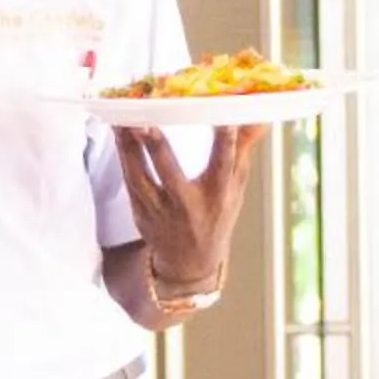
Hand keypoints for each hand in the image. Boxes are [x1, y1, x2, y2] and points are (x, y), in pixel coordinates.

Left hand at [115, 125, 264, 291]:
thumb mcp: (236, 187)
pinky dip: (122, 156)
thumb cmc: (216, 216)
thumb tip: (259, 117)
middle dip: (158, 148)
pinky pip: (128, 180)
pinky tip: (119, 133)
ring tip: (124, 118)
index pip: (224, 166)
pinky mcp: (140, 212)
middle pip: (171, 173)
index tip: (225, 120)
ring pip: (140, 175)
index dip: (226, 143)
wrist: (190, 261)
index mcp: (218, 196)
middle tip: (147, 122)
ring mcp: (160, 211)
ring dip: (130, 146)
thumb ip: (243, 150)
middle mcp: (188, 205)